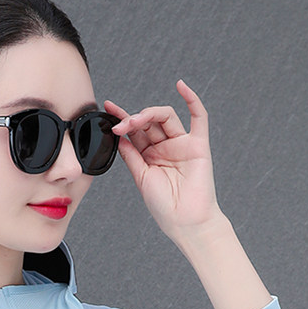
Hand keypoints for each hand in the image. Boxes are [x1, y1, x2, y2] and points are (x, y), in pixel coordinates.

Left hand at [106, 80, 222, 241]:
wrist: (185, 222)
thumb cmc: (164, 206)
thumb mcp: (141, 178)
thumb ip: (131, 156)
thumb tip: (119, 137)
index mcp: (150, 156)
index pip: (135, 131)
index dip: (122, 118)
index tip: (108, 108)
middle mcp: (165, 147)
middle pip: (148, 122)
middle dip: (132, 120)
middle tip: (120, 125)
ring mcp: (182, 144)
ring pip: (166, 117)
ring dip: (148, 114)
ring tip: (135, 120)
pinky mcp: (199, 145)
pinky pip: (199, 117)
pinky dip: (192, 99)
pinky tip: (181, 86)